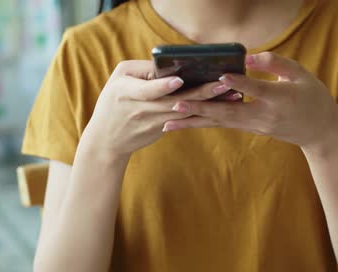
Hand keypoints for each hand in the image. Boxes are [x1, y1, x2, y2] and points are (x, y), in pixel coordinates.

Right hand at [83, 60, 236, 158]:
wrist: (106, 140)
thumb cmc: (114, 102)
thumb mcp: (119, 82)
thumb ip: (145, 72)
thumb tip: (174, 66)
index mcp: (126, 91)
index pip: (147, 89)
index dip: (163, 85)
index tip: (179, 81)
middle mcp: (141, 108)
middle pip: (174, 101)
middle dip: (200, 92)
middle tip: (222, 84)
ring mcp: (153, 122)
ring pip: (185, 112)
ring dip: (209, 103)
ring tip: (231, 94)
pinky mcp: (162, 130)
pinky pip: (186, 120)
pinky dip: (203, 113)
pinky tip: (221, 107)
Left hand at [162, 52, 337, 149]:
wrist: (321, 132)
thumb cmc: (313, 97)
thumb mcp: (302, 75)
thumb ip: (276, 64)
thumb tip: (249, 56)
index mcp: (279, 99)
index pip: (255, 89)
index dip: (238, 82)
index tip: (220, 75)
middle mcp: (263, 115)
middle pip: (228, 112)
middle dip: (200, 108)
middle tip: (175, 105)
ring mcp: (256, 125)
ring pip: (221, 123)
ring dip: (194, 122)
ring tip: (168, 122)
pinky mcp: (251, 128)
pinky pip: (224, 125)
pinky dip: (204, 123)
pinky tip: (185, 122)